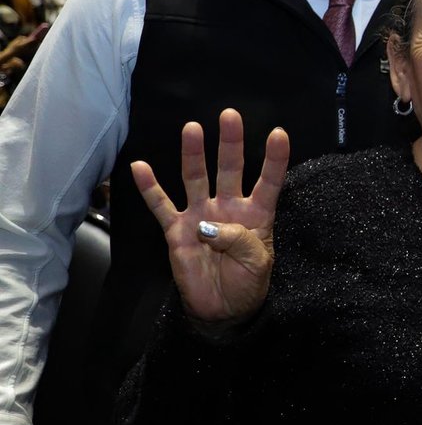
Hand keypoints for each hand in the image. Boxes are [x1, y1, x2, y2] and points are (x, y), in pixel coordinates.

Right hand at [129, 109, 289, 325]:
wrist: (221, 309)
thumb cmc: (247, 283)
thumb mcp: (257, 263)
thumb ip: (241, 242)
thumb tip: (210, 226)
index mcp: (257, 213)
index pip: (268, 180)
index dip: (274, 159)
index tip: (279, 133)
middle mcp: (228, 207)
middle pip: (230, 168)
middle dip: (230, 142)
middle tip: (230, 115)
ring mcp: (201, 215)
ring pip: (196, 177)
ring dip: (193, 154)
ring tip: (192, 129)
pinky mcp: (177, 230)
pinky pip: (161, 205)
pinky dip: (150, 187)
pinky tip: (140, 166)